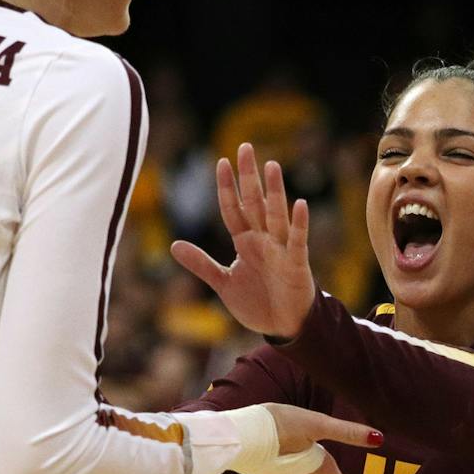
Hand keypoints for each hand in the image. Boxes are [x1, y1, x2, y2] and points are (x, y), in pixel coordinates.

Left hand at [170, 143, 316, 337]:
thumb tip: (173, 245)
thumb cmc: (257, 302)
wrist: (283, 326)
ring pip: (276, 215)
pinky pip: (297, 240)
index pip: (233, 209)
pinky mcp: (296, 263)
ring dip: (274, 192)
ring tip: (272, 166)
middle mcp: (263, 240)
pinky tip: (300, 204)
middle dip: (249, 177)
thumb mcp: (223, 283)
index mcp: (245, 243)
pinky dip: (299, 224)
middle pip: (254, 203)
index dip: (226, 188)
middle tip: (245, 147)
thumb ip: (201, 264)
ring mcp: (280, 249)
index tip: (221, 162)